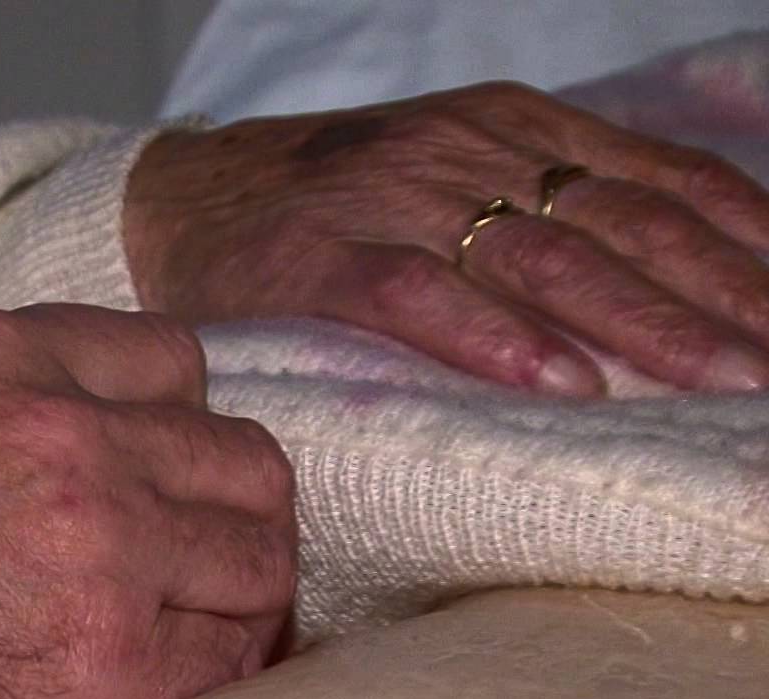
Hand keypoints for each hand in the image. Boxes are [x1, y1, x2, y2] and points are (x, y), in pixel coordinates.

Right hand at [0, 305, 296, 698]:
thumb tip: (25, 465)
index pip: (170, 364)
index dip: (172, 432)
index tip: (159, 476)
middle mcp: (67, 432)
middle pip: (238, 457)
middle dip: (221, 512)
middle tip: (188, 561)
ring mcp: (100, 542)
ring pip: (258, 555)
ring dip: (231, 592)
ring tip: (185, 629)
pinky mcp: (106, 661)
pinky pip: (227, 662)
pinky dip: (209, 676)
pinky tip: (159, 689)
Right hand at [122, 81, 768, 394]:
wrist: (175, 200)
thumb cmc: (328, 211)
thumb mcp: (452, 180)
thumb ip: (547, 213)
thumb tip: (676, 283)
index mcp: (512, 129)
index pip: (660, 184)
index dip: (745, 245)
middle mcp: (466, 151)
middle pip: (622, 225)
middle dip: (719, 298)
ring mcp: (392, 200)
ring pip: (540, 259)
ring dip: (640, 323)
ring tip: (714, 379)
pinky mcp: (317, 256)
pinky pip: (416, 294)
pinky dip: (491, 336)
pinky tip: (556, 380)